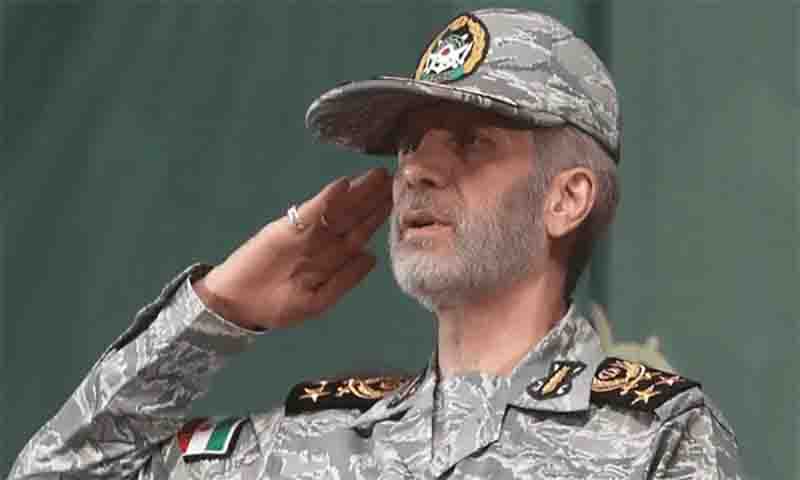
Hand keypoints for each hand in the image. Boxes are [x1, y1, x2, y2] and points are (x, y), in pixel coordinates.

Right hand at [193, 168, 392, 329]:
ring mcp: (304, 234)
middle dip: (373, 199)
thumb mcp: (316, 301)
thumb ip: (344, 281)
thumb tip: (370, 257)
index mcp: (331, 259)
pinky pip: (310, 213)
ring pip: (336, 210)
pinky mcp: (285, 229)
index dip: (377, 219)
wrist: (234, 305)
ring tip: (377, 176)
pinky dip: (326, 199)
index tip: (398, 202)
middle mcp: (320, 242)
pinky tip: (343, 185)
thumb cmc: (275, 306)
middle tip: (394, 179)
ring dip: (357, 193)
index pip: (359, 233)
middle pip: (352, 217)